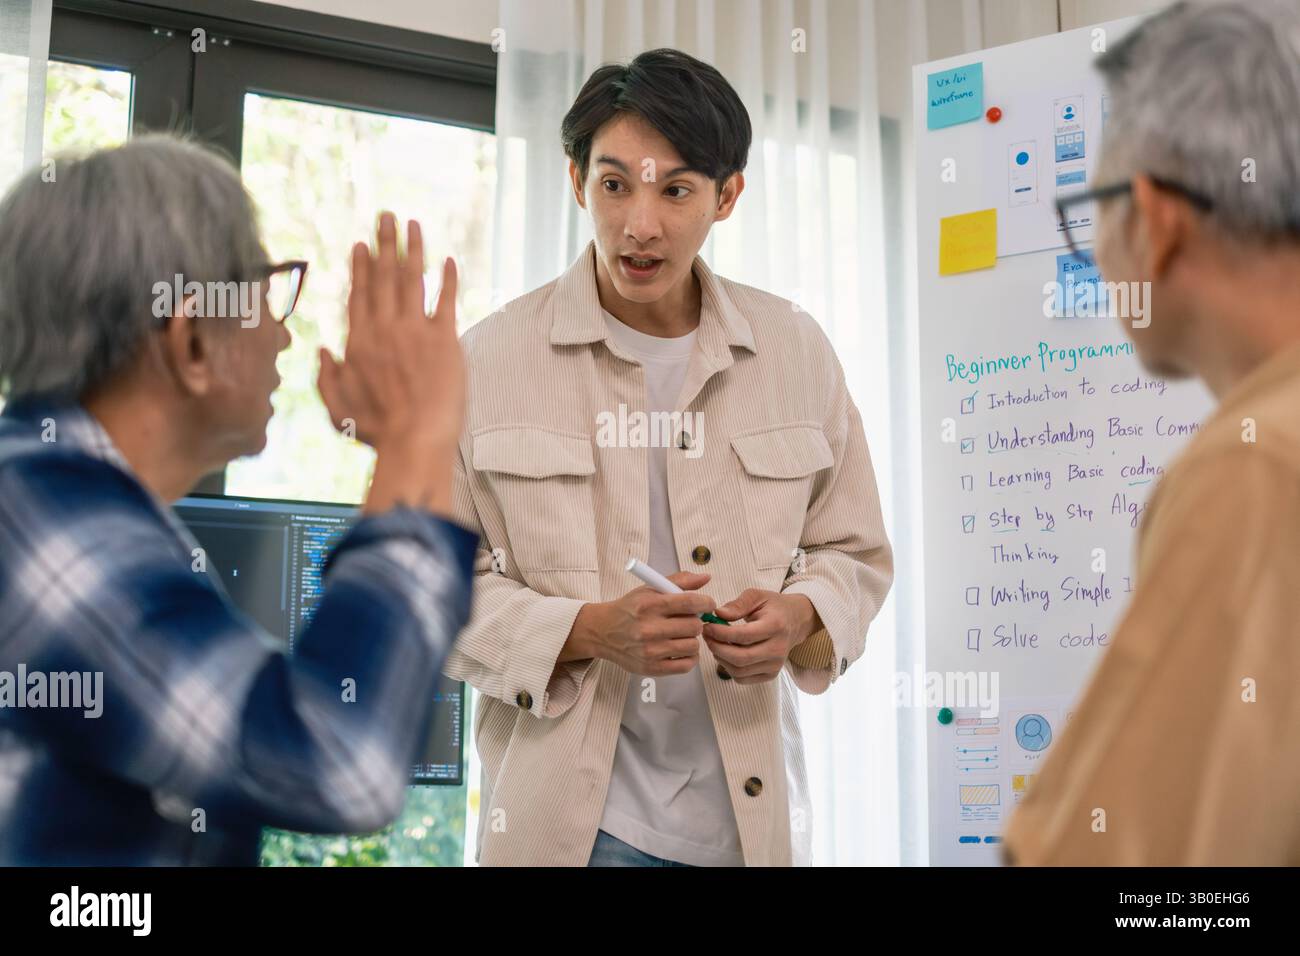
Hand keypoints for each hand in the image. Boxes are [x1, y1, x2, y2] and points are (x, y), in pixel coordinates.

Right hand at [317, 212, 463, 452]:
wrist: (414, 438)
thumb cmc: (376, 431)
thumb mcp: (336, 408)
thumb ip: (325, 377)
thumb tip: (323, 351)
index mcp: (359, 341)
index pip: (359, 293)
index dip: (361, 267)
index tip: (361, 245)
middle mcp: (385, 329)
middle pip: (384, 276)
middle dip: (385, 243)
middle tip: (386, 216)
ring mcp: (415, 331)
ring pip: (412, 279)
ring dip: (413, 248)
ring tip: (412, 223)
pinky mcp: (444, 339)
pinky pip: (446, 300)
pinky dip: (447, 278)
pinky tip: (448, 260)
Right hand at [573, 572, 716, 676]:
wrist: (603, 632)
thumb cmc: (629, 609)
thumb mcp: (649, 589)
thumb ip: (679, 581)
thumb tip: (706, 578)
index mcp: (649, 605)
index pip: (689, 603)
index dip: (706, 603)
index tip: (707, 604)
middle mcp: (649, 628)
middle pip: (694, 626)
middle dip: (696, 621)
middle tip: (689, 620)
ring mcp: (650, 651)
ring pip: (692, 646)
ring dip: (692, 639)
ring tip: (682, 635)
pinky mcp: (651, 668)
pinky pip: (686, 665)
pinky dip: (690, 657)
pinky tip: (681, 649)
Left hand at [702, 589, 818, 684]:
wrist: (795, 621)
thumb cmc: (774, 607)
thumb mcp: (757, 596)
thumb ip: (737, 604)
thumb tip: (718, 614)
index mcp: (775, 626)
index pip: (743, 636)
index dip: (720, 633)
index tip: (707, 626)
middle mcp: (778, 649)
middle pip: (740, 658)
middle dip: (717, 648)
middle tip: (707, 636)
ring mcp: (775, 665)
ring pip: (739, 671)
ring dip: (721, 658)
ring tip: (715, 643)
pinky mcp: (771, 674)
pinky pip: (743, 678)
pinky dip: (728, 668)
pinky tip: (725, 654)